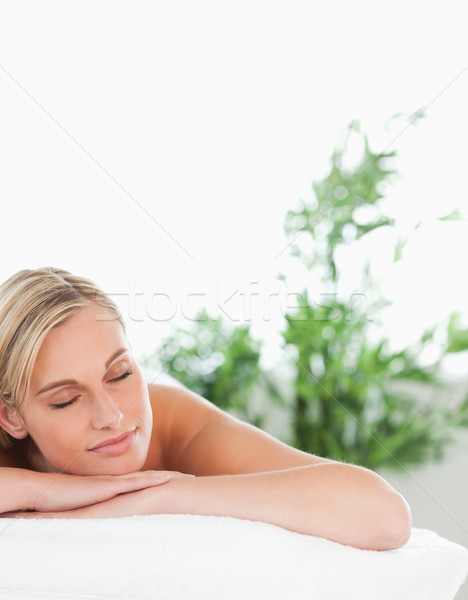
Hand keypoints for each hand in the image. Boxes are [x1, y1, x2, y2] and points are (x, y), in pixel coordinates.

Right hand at [29, 469, 191, 512]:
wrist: (45, 492)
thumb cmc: (61, 502)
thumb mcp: (85, 508)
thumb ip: (96, 511)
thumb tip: (104, 521)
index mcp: (113, 487)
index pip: (142, 483)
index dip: (160, 481)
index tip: (177, 480)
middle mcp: (117, 483)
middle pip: (150, 478)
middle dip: (172, 476)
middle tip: (192, 477)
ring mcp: (113, 483)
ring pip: (147, 478)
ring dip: (168, 477)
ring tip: (187, 477)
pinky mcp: (108, 487)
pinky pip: (134, 483)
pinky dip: (151, 481)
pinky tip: (166, 480)